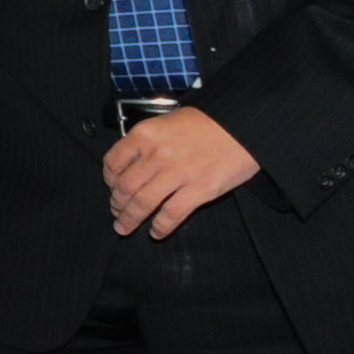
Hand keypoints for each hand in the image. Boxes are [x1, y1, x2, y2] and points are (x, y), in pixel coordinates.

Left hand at [107, 104, 260, 237]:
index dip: (110, 178)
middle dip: (117, 203)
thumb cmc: (208, 120)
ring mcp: (177, 174)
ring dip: (130, 218)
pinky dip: (160, 227)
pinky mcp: (199, 190)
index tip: (112, 186)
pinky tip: (155, 233)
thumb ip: (149, 141)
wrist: (244, 123)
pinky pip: (171, 215)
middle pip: (125, 187)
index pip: (114, 161)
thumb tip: (133, 162)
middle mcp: (156, 155)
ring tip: (124, 227)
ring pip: (142, 203)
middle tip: (116, 211)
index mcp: (145, 135)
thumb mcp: (168, 121)